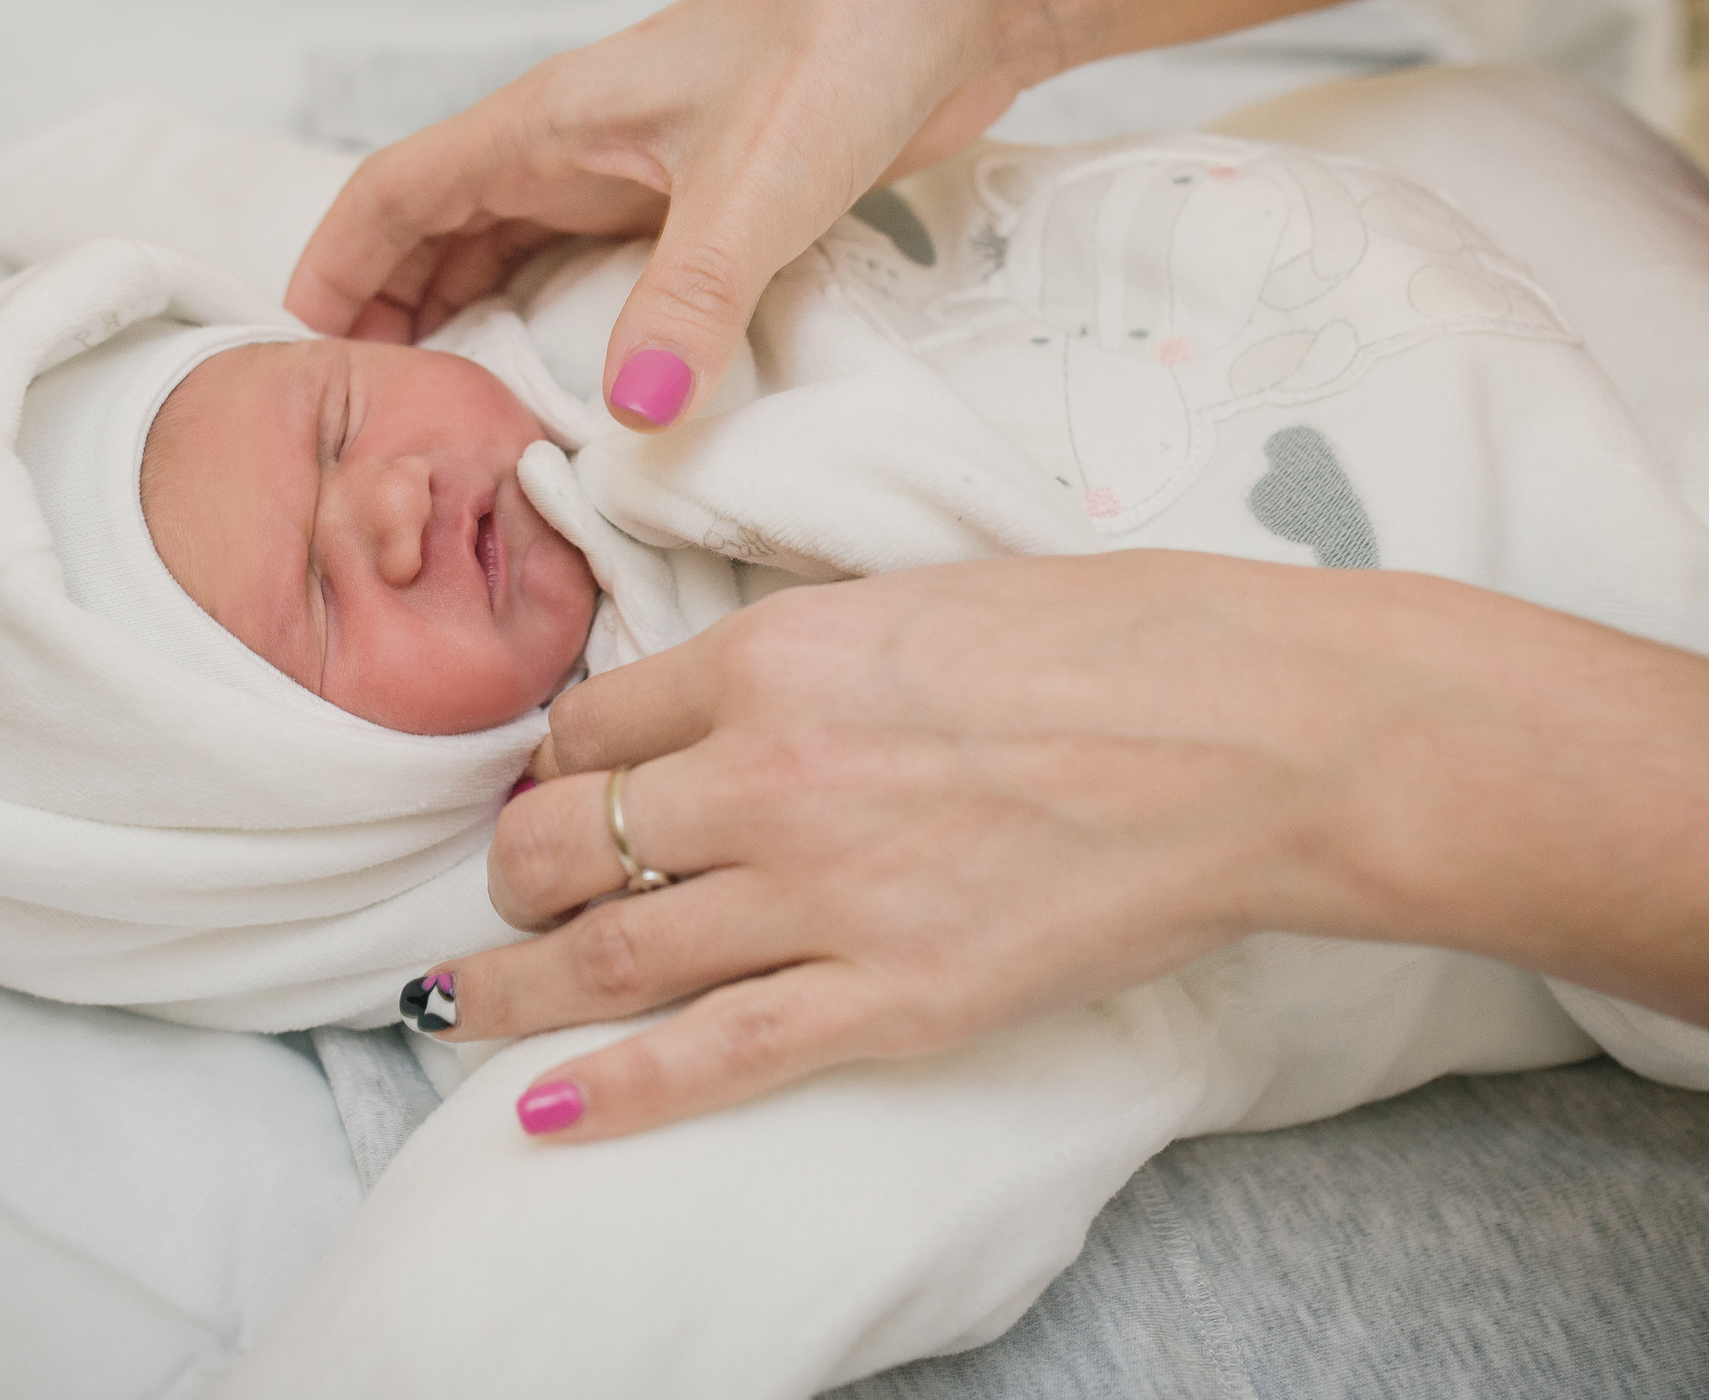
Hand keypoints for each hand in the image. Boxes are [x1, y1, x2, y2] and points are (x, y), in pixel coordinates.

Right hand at [284, 0, 1093, 425]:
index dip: (336, 272)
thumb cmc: (850, 38)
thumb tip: (633, 416)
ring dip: (483, 335)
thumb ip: (695, 293)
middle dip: (398, 326)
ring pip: (522, 262)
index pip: (396, 195)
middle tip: (383, 433)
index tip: (298, 359)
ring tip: (466, 434)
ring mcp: (643, 179)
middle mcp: (581, 151)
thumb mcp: (763, 175)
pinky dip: (574, 336)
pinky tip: (593, 402)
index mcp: (553, 124)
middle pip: (444, 241)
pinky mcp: (709, 206)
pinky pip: (604, 278)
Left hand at [414, 553, 1465, 1139]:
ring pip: (607, 952)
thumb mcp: (919, 600)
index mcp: (774, 653)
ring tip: (454, 998)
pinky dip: (615, 1090)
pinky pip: (716, 1056)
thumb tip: (731, 704)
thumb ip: (804, 655)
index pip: (592, 721)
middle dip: (514, 870)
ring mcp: (825, 895)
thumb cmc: (1115, 639)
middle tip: (510, 890)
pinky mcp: (895, 998)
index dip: (557, 759)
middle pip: (565, 836)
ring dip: (512, 981)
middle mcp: (768, 773)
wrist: (1254, 732)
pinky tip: (538, 1107)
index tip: (561, 785)